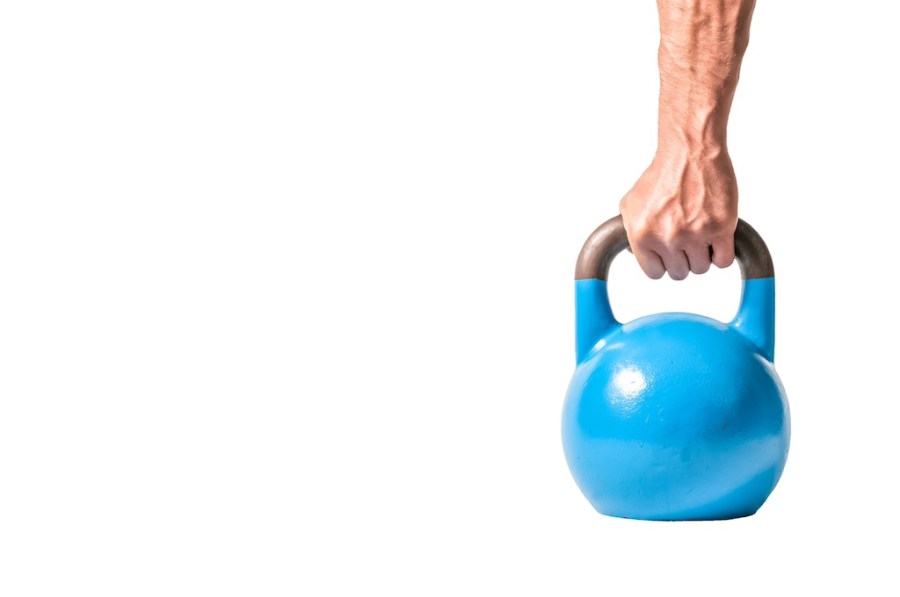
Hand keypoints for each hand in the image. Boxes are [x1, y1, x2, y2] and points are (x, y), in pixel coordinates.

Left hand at [619, 145, 737, 279]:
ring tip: (701, 234)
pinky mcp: (720, 227)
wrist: (690, 151)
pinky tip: (717, 239)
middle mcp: (666, 238)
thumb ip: (630, 233)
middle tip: (687, 239)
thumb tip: (634, 254)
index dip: (663, 263)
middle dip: (683, 258)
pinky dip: (722, 254)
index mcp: (641, 236)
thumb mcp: (631, 204)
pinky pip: (723, 261)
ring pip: (701, 268)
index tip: (669, 252)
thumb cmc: (662, 175)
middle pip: (679, 273)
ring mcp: (694, 234)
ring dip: (703, 256)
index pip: (654, 273)